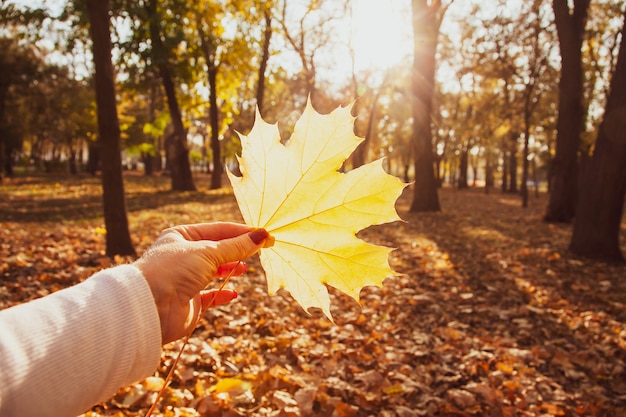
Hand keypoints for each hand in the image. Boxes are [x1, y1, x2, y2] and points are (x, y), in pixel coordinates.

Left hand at [134, 222, 268, 343]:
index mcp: (181, 236)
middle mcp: (182, 256)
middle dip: (237, 250)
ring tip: (244, 268)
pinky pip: (210, 295)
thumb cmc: (174, 270)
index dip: (242, 232)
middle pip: (217, 250)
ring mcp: (185, 279)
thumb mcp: (209, 252)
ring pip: (213, 271)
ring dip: (230, 269)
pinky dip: (222, 294)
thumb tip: (263, 236)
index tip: (264, 235)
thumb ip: (237, 246)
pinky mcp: (189, 302)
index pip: (218, 230)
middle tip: (261, 250)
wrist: (150, 307)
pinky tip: (233, 294)